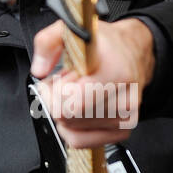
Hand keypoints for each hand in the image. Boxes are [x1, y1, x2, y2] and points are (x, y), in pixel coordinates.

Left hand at [30, 17, 155, 146]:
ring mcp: (124, 118)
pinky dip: (74, 127)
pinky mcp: (122, 130)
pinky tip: (81, 108)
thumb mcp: (73, 30)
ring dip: (66, 113)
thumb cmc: (105, 45)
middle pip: (67, 119)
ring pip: (72, 132)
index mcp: (114, 73)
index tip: (57, 79)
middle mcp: (123, 99)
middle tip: (68, 83)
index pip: (71, 105)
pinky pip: (82, 141)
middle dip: (58, 101)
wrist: (133, 53)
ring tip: (77, 92)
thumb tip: (39, 69)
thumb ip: (48, 42)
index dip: (54, 93)